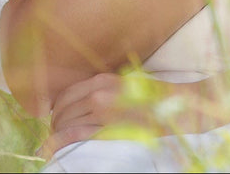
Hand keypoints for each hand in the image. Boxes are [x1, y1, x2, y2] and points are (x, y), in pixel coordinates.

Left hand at [41, 73, 218, 157]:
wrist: (178, 105)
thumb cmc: (155, 97)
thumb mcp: (126, 85)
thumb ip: (106, 90)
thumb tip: (85, 102)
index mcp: (103, 79)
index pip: (66, 94)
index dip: (57, 108)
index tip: (57, 118)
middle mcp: (99, 91)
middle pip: (62, 110)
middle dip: (55, 123)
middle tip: (57, 133)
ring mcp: (102, 109)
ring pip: (65, 123)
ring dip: (57, 134)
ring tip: (57, 142)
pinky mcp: (107, 127)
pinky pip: (74, 135)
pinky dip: (58, 142)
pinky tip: (51, 149)